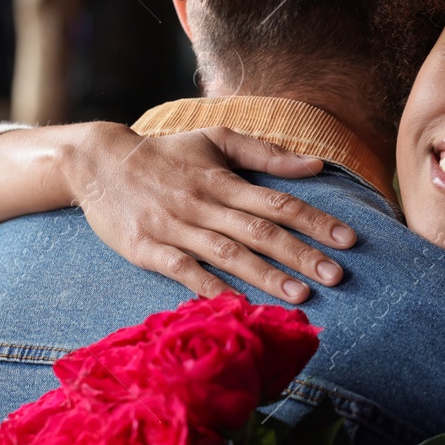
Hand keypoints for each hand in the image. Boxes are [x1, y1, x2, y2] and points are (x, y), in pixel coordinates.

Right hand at [60, 123, 358, 301]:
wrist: (96, 162)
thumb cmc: (165, 153)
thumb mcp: (215, 139)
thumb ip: (265, 153)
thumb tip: (315, 166)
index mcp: (223, 179)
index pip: (278, 202)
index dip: (315, 221)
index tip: (348, 240)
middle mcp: (204, 203)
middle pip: (260, 231)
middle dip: (301, 254)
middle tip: (337, 277)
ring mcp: (176, 228)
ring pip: (228, 253)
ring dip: (265, 276)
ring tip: (301, 296)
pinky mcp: (148, 249)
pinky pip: (184, 271)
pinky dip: (210, 287)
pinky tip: (236, 305)